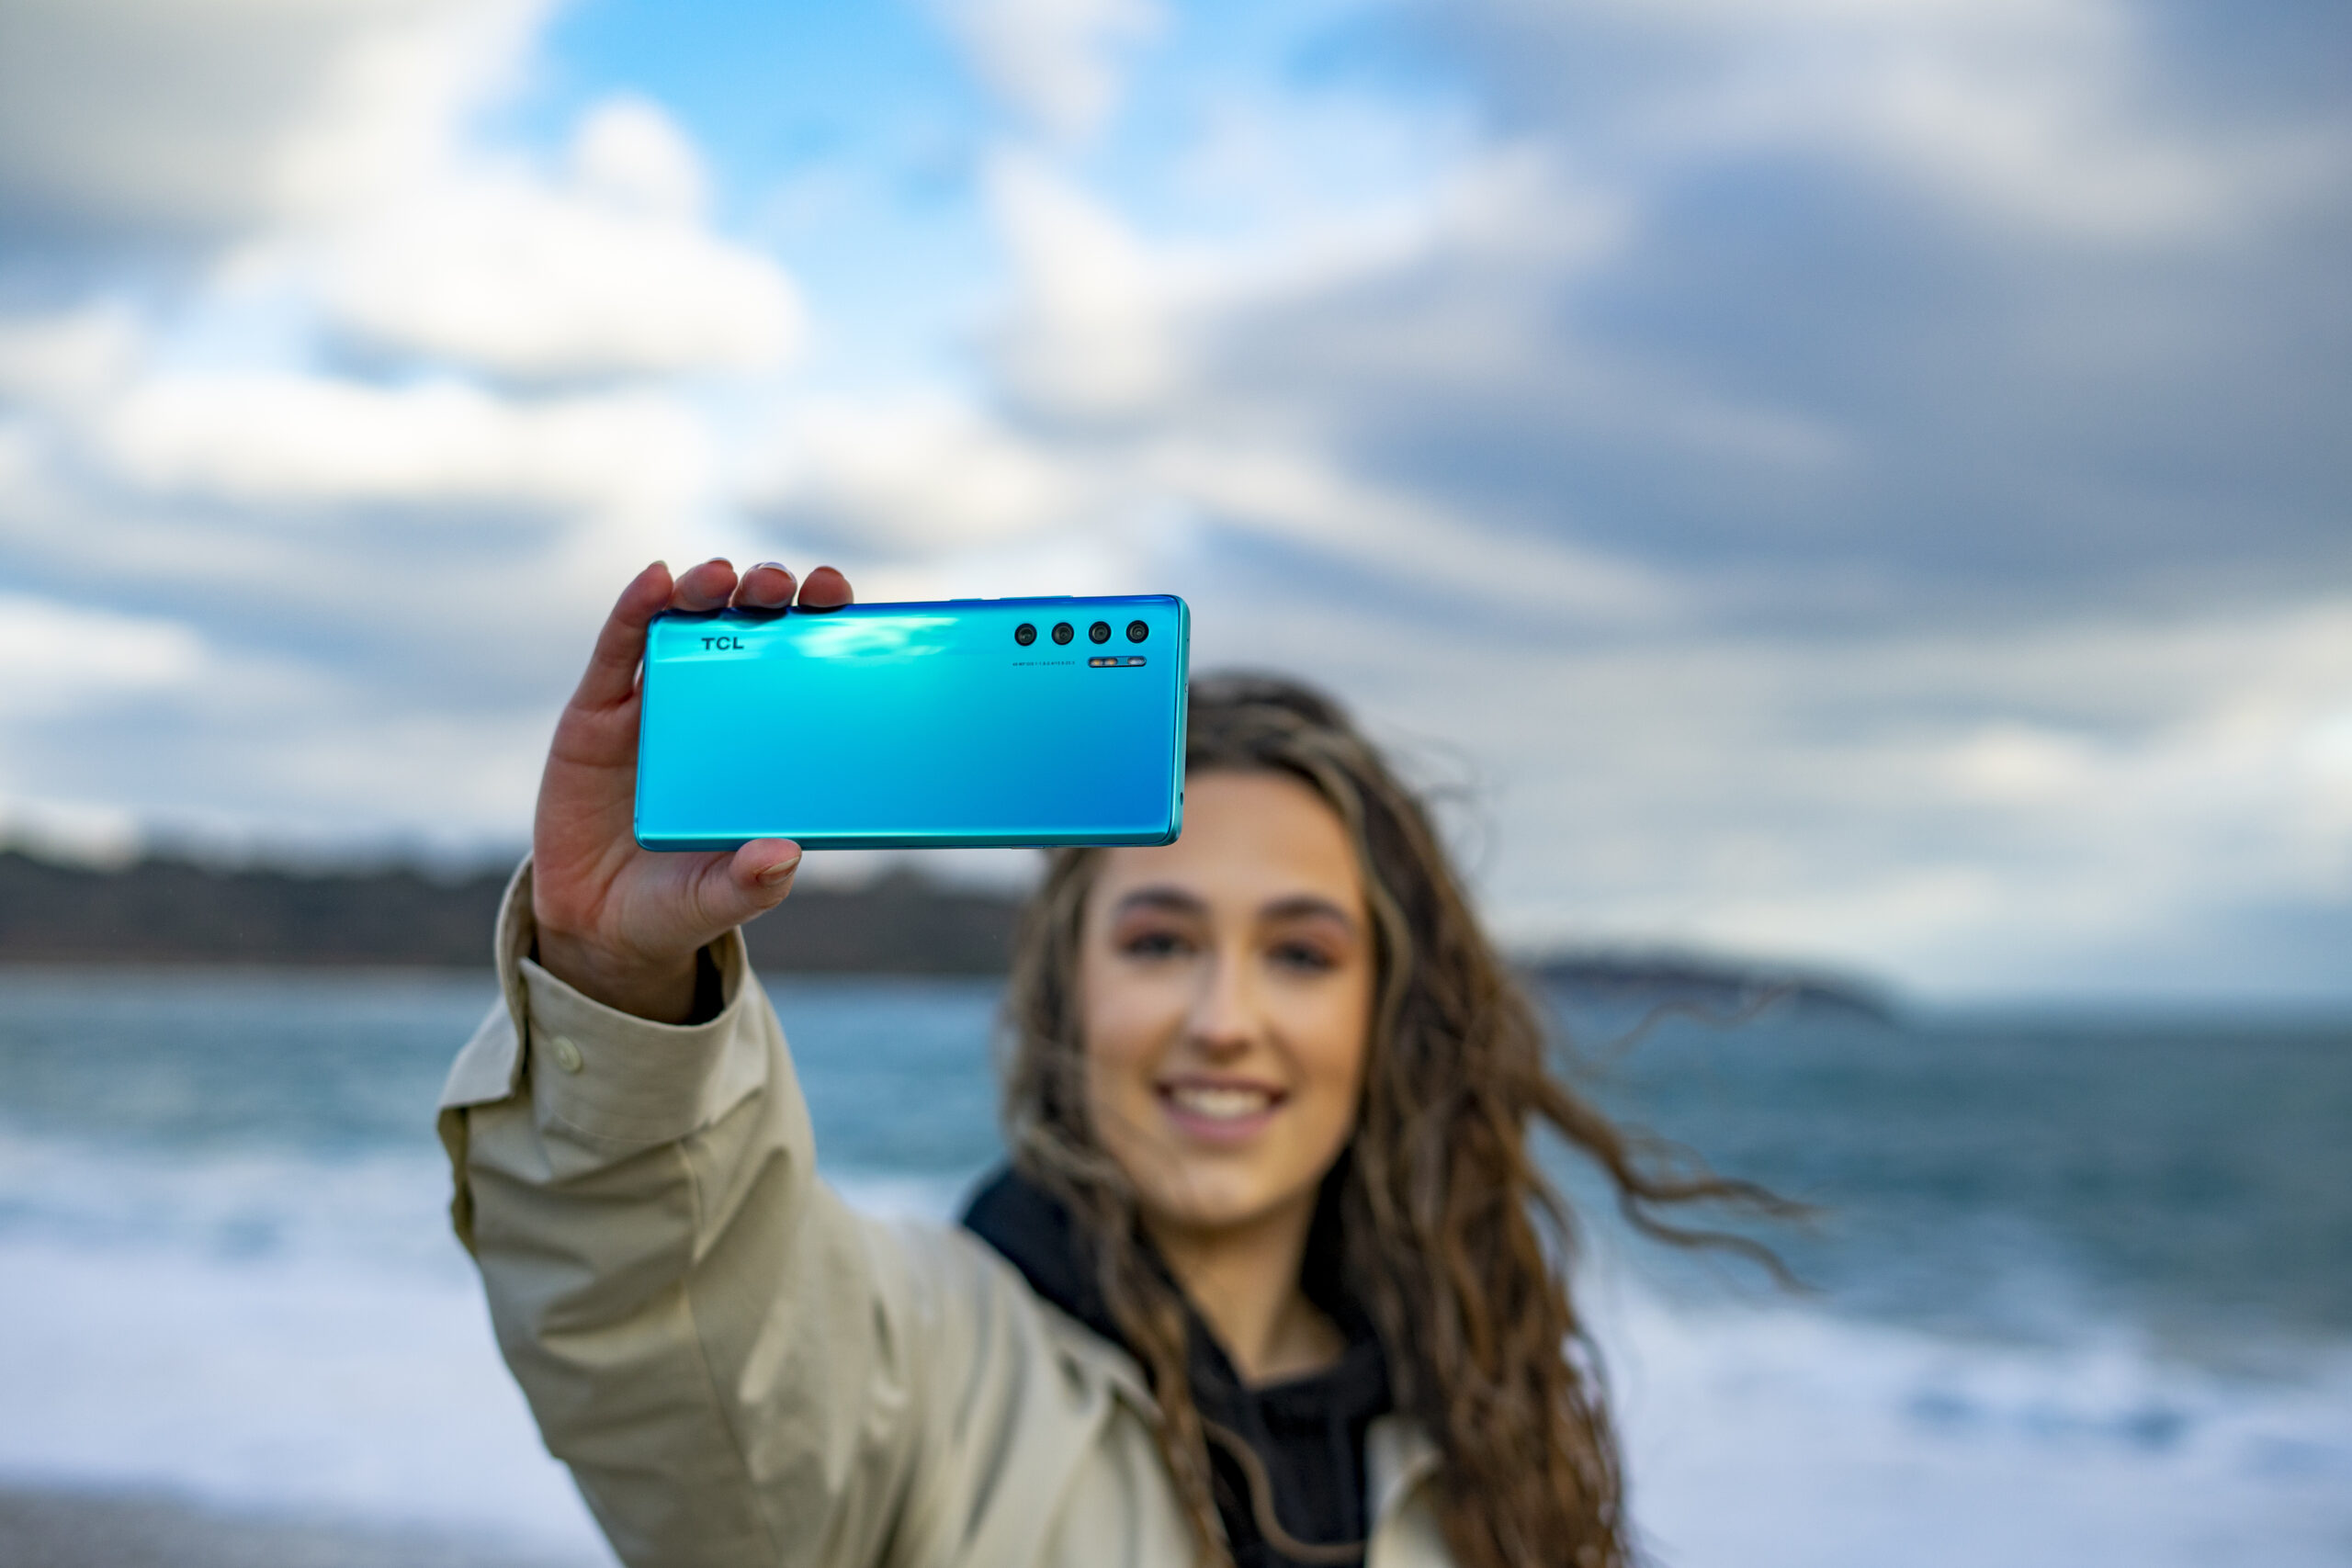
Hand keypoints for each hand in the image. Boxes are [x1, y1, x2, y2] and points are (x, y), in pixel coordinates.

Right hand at [530, 558, 852, 1021]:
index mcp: (759, 744)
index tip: (842, 600)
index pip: (797, 669)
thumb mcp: (718, 898)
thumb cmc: (677, 902)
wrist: (596, 924)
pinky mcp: (597, 712)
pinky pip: (616, 650)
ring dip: (705, 589)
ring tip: (723, 576)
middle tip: (786, 585)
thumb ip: (750, 884)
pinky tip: (655, 581)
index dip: (820, 628)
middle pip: (745, 630)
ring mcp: (653, 705)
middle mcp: (711, 711)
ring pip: (682, 624)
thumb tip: (786, 857)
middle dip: (769, 595)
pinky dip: (634, 609)